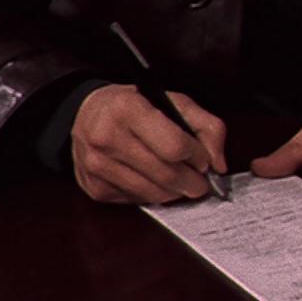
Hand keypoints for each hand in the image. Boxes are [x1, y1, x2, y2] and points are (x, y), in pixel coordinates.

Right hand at [71, 84, 226, 203]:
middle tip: (200, 180)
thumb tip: (218, 163)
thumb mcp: (171, 100)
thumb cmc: (133, 106)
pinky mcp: (95, 188)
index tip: (203, 159)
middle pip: (166, 174)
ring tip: (181, 181)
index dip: (196, 156)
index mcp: (128, 109)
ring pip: (153, 194)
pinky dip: (153, 195)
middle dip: (192, 182)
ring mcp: (98, 166)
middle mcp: (107, 137)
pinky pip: (137, 201)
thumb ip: (205, 124)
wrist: (83, 115)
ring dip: (175, 192)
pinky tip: (154, 181)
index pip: (173, 145)